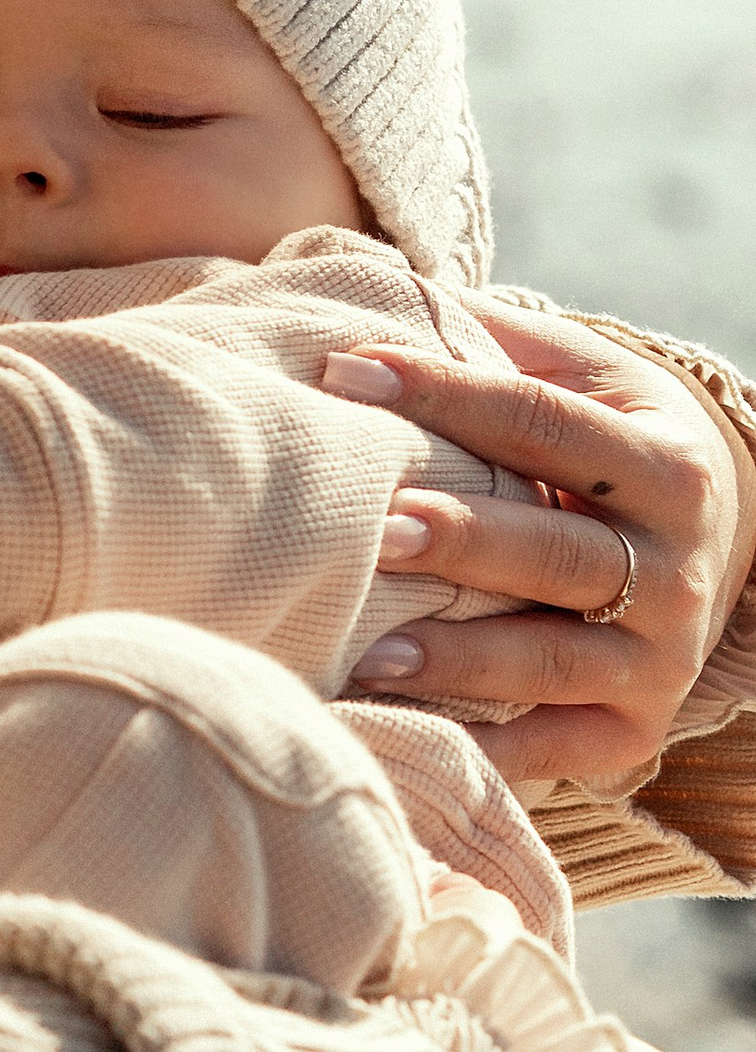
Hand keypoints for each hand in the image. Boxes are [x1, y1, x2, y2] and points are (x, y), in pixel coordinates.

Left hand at [327, 304, 754, 786]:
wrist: (708, 542)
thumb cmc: (600, 442)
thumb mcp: (579, 375)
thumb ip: (491, 339)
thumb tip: (361, 298)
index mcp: (664, 463)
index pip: (543, 421)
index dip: (444, 393)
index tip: (343, 371)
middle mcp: (675, 567)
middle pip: (557, 552)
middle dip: (466, 542)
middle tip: (376, 527)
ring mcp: (658, 658)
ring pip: (553, 662)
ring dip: (462, 661)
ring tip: (368, 654)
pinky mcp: (629, 733)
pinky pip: (550, 751)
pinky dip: (477, 752)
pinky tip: (396, 737)